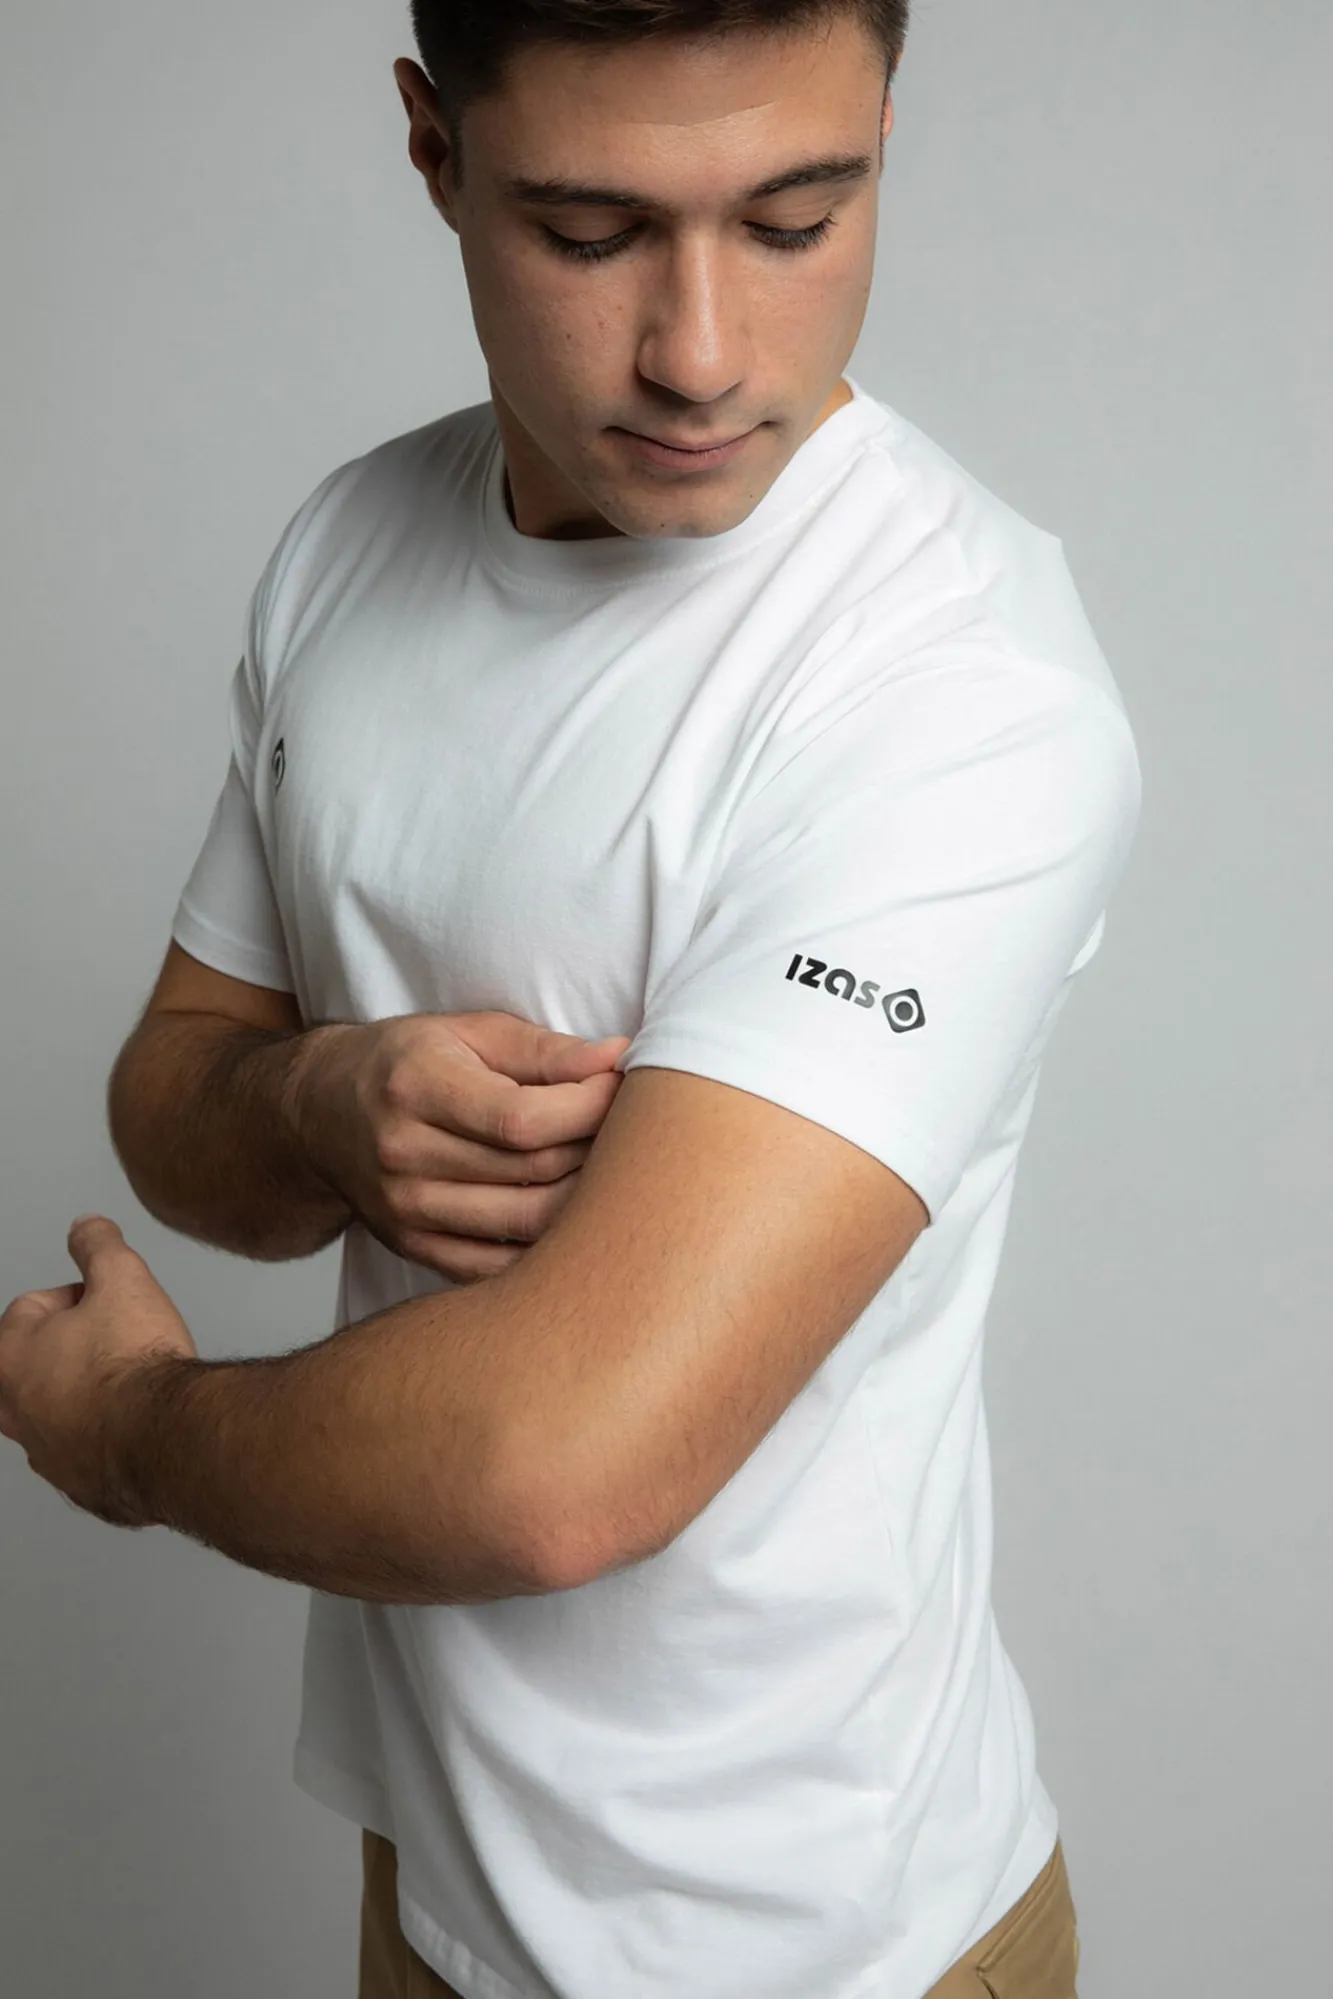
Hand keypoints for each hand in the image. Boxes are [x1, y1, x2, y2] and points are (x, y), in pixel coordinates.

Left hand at [0, 1215, 196, 1527]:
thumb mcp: (122, 1278)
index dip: (82, 1295)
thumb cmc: (134, 1363)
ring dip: (91, 1393)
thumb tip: (87, 1227)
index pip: (33, 1305)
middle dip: (76, 1348)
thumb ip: (98, 1247)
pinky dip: (110, 1434)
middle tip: (120, 1341)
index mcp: (9, 1356)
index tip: (115, 1302)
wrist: (165, 1436)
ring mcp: (45, 1453)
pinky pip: (88, 1449)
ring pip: (61, 1409)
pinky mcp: (80, 1484)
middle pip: (40, 1362)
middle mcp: (14, 1411)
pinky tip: (142, 1421)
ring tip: (136, 1382)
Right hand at [291, 1013, 633, 1283]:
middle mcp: (403, 1154)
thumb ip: (543, 1049)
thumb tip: (618, 1058)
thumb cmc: (407, 1063)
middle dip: (597, 1148)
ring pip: (526, 1224)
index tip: (620, 1088)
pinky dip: (548, 1246)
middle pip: (531, 1172)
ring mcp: (405, 1211)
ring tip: (610, 1168)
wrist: (320, 1114)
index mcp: (416, 1088)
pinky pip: (501, 1264)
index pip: (521, 1119)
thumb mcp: (467, 1033)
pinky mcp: (414, 1248)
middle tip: (627, 1127)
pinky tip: (573, 1217)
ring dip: (585, 1200)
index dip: (588, 1107)